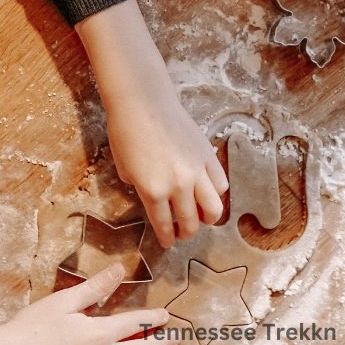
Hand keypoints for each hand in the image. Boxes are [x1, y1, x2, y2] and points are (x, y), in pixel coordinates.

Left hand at [75, 0, 228, 248]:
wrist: (143, 102)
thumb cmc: (126, 132)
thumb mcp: (124, 168)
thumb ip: (139, 189)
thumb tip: (153, 198)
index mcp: (153, 190)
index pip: (164, 225)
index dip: (166, 238)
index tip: (167, 242)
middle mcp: (178, 185)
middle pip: (190, 222)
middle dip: (186, 232)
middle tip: (182, 232)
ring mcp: (197, 171)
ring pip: (213, 209)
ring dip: (207, 218)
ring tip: (201, 217)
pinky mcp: (208, 156)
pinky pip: (220, 184)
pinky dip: (216, 193)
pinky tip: (207, 192)